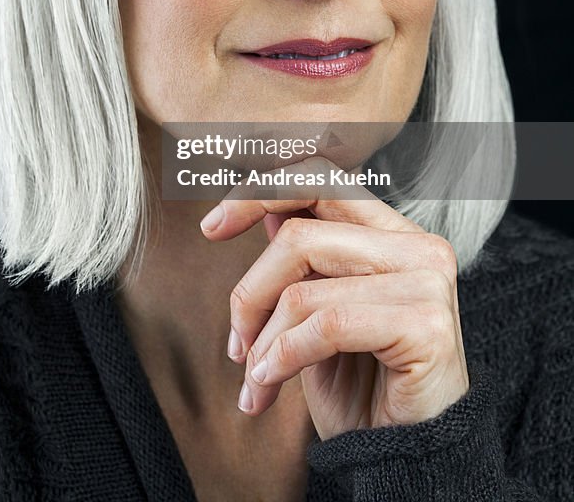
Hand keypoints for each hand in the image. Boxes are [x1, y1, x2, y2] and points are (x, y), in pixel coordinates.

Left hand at [199, 161, 469, 440]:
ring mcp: (427, 281)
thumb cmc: (362, 386)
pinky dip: (283, 356)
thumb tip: (263, 211)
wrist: (407, 458)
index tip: (210, 228)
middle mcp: (417, 245)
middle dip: (250, 292)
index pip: (320, 179)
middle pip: (298, 234)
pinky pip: (326, 324)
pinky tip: (270, 386)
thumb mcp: (319, 312)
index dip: (259, 193)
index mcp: (393, 232)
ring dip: (263, 340)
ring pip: (304, 286)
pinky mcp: (425, 324)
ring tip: (256, 379)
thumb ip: (305, 257)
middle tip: (236, 343)